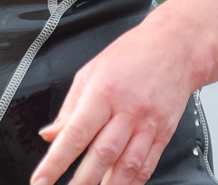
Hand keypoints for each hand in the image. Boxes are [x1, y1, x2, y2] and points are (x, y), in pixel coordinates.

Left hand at [31, 15, 203, 184]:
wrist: (177, 46)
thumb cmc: (133, 54)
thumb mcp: (91, 71)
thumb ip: (69, 107)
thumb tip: (50, 135)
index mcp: (104, 92)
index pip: (75, 134)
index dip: (55, 161)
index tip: (40, 180)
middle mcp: (128, 110)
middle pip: (102, 155)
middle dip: (81, 182)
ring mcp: (148, 124)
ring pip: (127, 166)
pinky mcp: (163, 133)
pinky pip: (147, 165)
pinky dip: (133, 182)